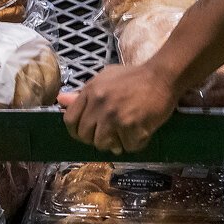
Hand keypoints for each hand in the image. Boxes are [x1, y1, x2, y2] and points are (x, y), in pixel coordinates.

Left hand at [60, 63, 182, 154]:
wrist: (162, 76)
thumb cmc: (134, 77)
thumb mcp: (105, 78)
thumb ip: (84, 93)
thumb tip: (60, 100)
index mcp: (90, 91)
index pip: (70, 120)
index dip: (76, 131)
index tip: (87, 133)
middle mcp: (99, 104)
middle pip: (85, 136)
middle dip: (98, 139)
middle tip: (112, 133)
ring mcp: (114, 116)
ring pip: (103, 145)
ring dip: (116, 143)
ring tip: (127, 131)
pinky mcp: (131, 127)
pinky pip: (127, 147)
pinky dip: (135, 143)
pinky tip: (141, 130)